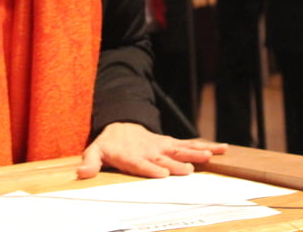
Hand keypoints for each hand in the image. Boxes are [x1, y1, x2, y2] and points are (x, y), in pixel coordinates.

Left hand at [76, 122, 226, 179]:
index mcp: (133, 156)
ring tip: (213, 155)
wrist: (122, 128)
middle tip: (188, 169)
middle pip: (166, 158)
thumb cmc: (110, 145)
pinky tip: (222, 149)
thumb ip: (90, 163)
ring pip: (183, 149)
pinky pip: (191, 145)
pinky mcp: (172, 144)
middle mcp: (151, 151)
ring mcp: (164, 146)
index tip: (163, 173)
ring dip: (198, 152)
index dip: (152, 168)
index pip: (143, 163)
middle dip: (177, 163)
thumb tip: (81, 173)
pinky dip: (206, 147)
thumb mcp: (95, 152)